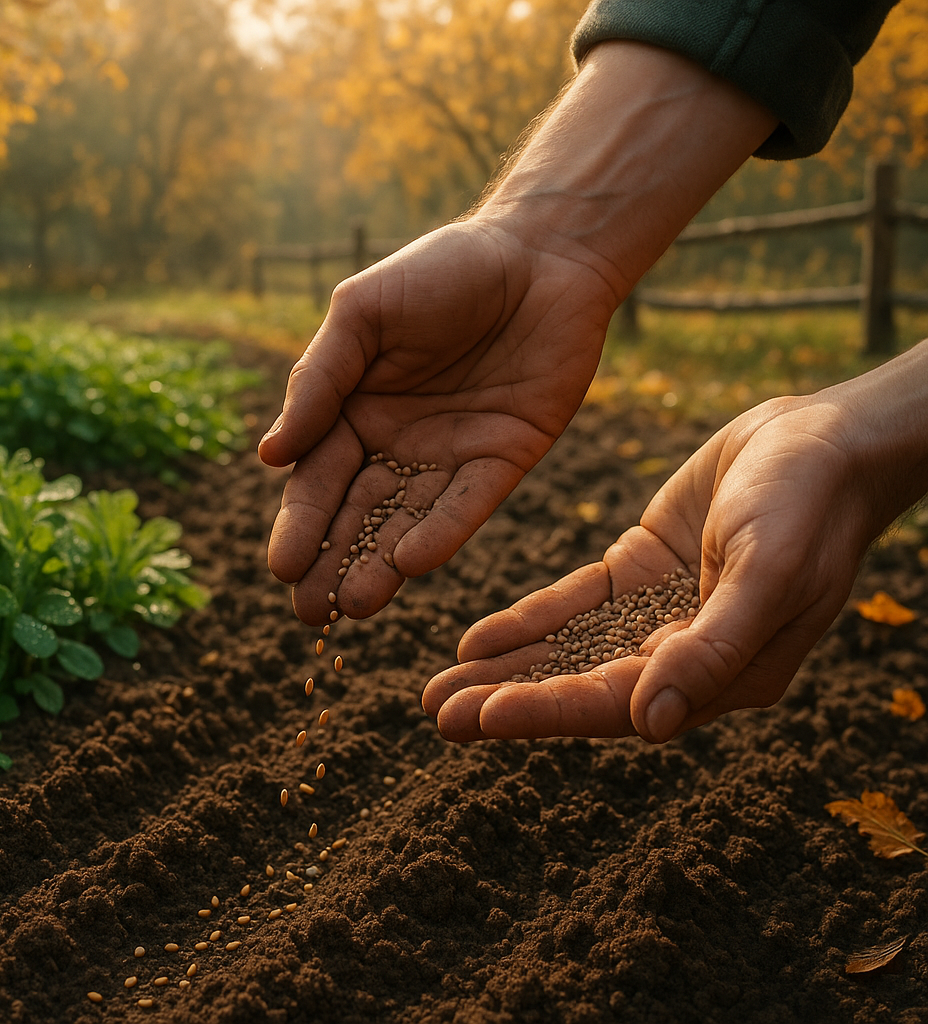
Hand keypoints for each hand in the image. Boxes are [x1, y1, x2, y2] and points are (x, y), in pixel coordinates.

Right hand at [257, 219, 616, 624]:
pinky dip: (441, 533)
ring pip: (407, 522)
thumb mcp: (363, 315)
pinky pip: (468, 504)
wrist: (541, 250)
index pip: (316, 479)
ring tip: (353, 608)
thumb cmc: (441, 269)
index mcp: (352, 410)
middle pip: (356, 514)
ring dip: (379, 566)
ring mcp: (450, 455)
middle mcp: (396, 443)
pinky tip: (411, 563)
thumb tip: (269, 456)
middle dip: (330, 563)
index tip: (280, 568)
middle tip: (308, 614)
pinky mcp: (504, 458)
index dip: (299, 524)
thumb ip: (318, 382)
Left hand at [424, 364, 927, 743]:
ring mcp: (657, 613)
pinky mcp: (638, 570)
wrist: (826, 439)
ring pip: (566, 652)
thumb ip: (712, 649)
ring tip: (436, 690)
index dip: (547, 711)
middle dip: (507, 702)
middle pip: (580, 689)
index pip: (617, 704)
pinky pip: (571, 605)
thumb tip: (649, 724)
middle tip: (435, 713)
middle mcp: (684, 655)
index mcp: (724, 675)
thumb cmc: (811, 507)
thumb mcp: (768, 575)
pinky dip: (526, 622)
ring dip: (504, 670)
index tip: (481, 717)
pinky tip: (474, 640)